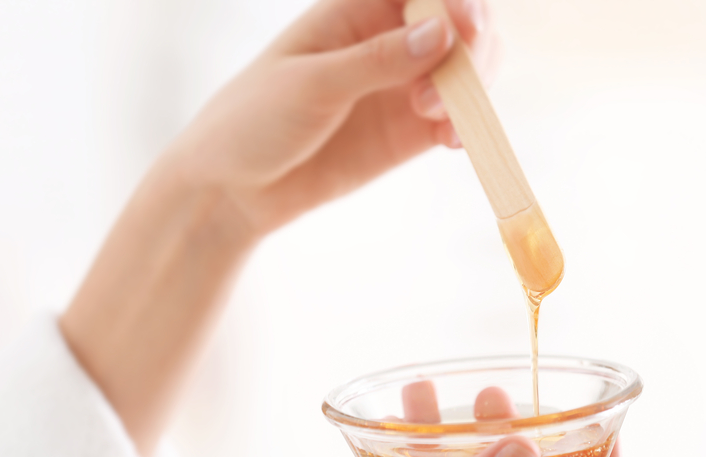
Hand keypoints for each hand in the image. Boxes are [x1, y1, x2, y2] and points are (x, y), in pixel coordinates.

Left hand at [173, 0, 500, 237]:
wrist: (234, 188)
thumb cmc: (254, 120)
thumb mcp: (310, 84)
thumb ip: (377, 60)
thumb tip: (442, 34)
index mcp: (355, 10)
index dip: (455, 0)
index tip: (466, 28)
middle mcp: (387, 41)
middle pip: (459, 26)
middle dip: (471, 52)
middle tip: (440, 94)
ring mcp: (401, 86)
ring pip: (466, 72)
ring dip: (470, 91)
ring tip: (437, 123)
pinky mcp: (408, 132)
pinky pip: (455, 120)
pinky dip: (466, 127)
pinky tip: (454, 142)